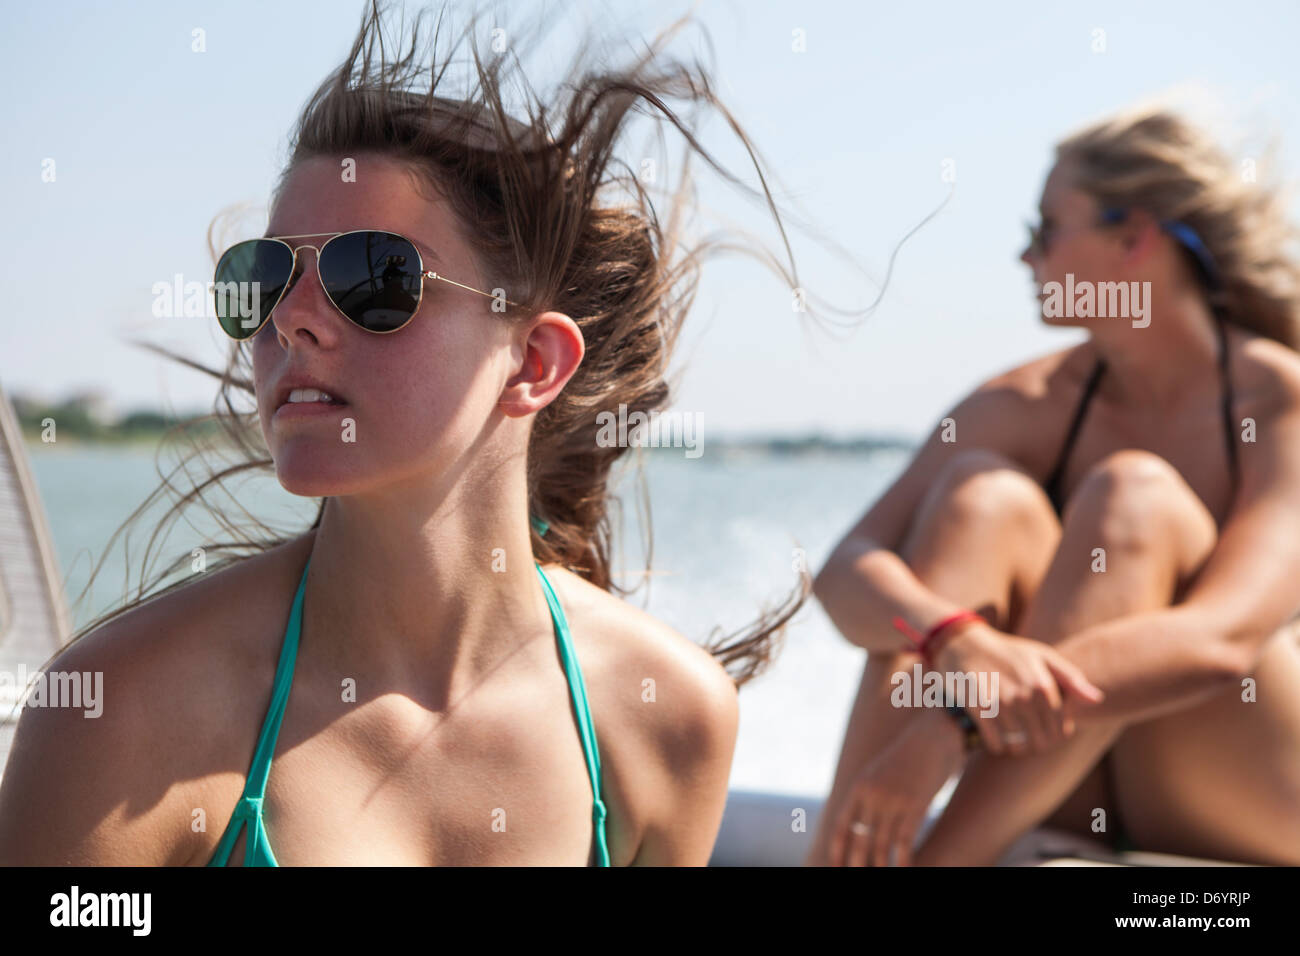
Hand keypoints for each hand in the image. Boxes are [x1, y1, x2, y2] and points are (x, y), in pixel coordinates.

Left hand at [828, 709, 964, 866]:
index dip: (838, 849)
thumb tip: (862, 821)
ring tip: (881, 876)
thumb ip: (868, 794)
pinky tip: (904, 869)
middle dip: (856, 863)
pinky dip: (903, 861)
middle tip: (857, 875)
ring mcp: (894, 801)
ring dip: (880, 866)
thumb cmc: (908, 756)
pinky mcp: (916, 805)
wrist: (934, 736)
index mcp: (860, 786)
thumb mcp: (880, 772)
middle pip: (859, 839)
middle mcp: (873, 795)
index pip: (842, 825)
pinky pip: (904, 841)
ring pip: (881, 845)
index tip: (835, 866)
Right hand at [934, 622, 1104, 755]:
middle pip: (1040, 739)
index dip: (1058, 735)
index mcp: (1043, 683)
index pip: (1061, 726)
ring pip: (1018, 745)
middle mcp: (1023, 694)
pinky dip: (998, 747)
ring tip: (1017, 744)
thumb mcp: (1042, 656)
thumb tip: (1098, 700)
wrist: (964, 643)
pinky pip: (995, 743)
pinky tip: (998, 740)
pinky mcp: (978, 708)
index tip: (1053, 734)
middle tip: (1034, 743)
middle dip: (1039, 746)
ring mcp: (1000, 702)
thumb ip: (1071, 679)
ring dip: (1018, 749)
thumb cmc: (1009, 652)